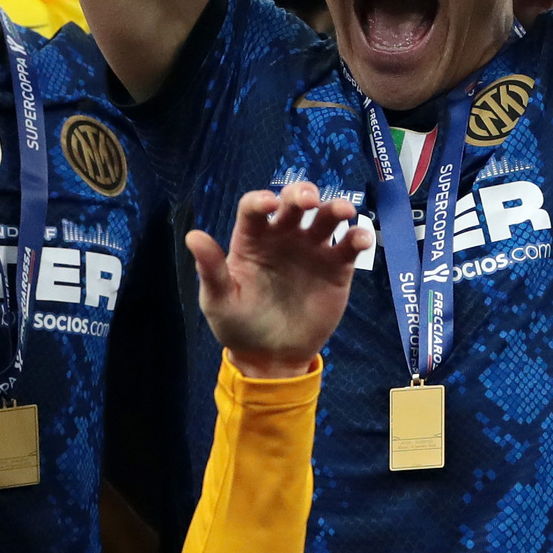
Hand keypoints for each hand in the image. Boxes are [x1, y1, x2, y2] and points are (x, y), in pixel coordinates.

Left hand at [189, 179, 370, 378]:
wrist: (271, 358)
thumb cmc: (239, 326)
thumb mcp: (219, 300)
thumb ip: (211, 268)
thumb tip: (192, 235)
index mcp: (252, 238)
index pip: (255, 207)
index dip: (262, 200)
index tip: (269, 204)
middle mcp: (283, 236)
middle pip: (294, 201)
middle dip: (302, 193)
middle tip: (308, 201)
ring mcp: (312, 250)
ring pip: (326, 217)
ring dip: (336, 208)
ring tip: (343, 212)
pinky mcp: (336, 268)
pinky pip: (350, 246)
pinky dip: (358, 237)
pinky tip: (360, 239)